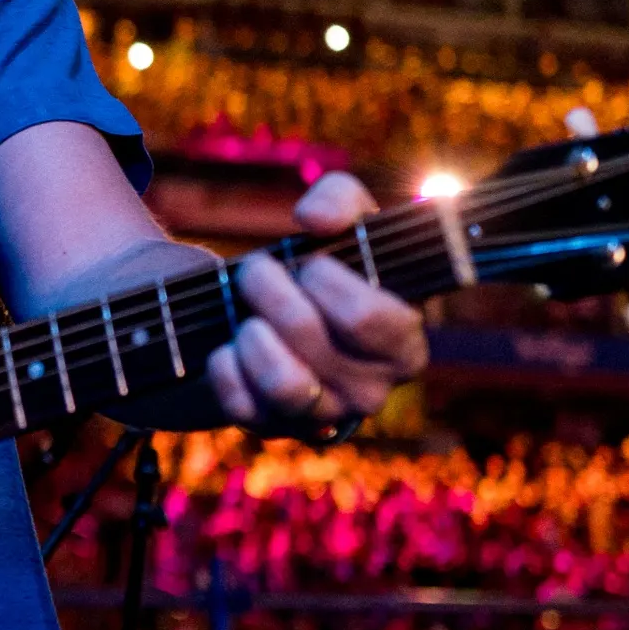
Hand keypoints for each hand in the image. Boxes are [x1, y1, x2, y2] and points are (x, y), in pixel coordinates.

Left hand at [206, 171, 428, 438]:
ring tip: (246, 312)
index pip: (372, 319)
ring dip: (252, 332)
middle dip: (271, 289)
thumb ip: (341, 199)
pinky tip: (229, 343)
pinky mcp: (272, 429)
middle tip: (257, 269)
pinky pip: (242, 405)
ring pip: (284, 383)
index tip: (310, 261)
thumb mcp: (343, 219)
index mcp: (403, 344)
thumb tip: (315, 220)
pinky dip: (225, 366)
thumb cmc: (324, 264)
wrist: (274, 312)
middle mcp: (371, 391)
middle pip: (312, 337)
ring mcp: (321, 417)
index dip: (329, 282)